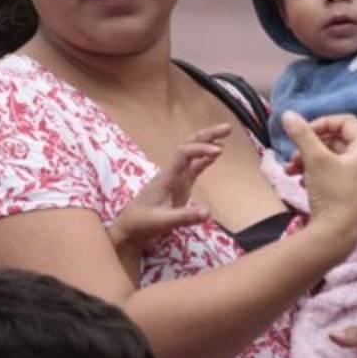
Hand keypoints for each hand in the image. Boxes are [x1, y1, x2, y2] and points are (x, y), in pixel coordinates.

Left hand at [108, 124, 229, 277]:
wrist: (129, 229)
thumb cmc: (141, 224)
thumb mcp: (163, 222)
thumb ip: (185, 217)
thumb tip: (207, 212)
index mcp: (167, 177)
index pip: (184, 153)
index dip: (201, 149)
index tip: (219, 151)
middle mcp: (172, 173)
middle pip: (189, 146)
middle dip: (207, 136)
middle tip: (227, 128)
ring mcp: (176, 179)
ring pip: (192, 154)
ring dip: (207, 143)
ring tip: (226, 135)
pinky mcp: (179, 186)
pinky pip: (194, 167)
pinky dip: (205, 159)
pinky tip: (216, 155)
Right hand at [281, 111, 356, 249]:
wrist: (337, 235)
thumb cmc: (332, 195)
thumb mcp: (315, 160)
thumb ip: (302, 135)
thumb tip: (288, 114)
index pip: (345, 122)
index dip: (322, 123)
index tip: (304, 133)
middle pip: (336, 139)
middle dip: (310, 145)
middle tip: (293, 154)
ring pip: (330, 157)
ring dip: (307, 159)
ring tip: (290, 169)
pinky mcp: (349, 190)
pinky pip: (330, 172)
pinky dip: (313, 172)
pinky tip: (300, 182)